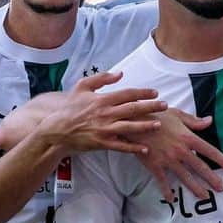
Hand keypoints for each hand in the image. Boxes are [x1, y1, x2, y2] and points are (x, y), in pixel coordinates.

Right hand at [41, 72, 165, 154]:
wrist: (57, 128)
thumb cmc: (70, 107)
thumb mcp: (82, 86)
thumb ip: (102, 78)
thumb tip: (120, 73)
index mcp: (102, 99)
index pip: (127, 94)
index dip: (143, 93)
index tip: (155, 93)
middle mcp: (105, 113)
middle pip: (133, 109)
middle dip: (151, 107)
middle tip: (165, 106)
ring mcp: (104, 129)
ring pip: (130, 127)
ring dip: (146, 126)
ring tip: (158, 124)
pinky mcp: (102, 143)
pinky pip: (121, 146)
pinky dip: (133, 148)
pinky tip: (145, 149)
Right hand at [138, 108, 222, 199]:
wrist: (133, 121)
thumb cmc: (155, 115)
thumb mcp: (176, 114)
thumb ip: (194, 121)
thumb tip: (210, 121)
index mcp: (188, 137)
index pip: (209, 150)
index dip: (220, 159)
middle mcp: (180, 150)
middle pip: (200, 167)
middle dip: (212, 178)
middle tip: (221, 188)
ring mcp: (168, 159)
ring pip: (185, 176)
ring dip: (195, 188)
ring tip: (204, 196)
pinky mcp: (155, 165)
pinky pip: (163, 181)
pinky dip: (167, 191)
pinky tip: (171, 199)